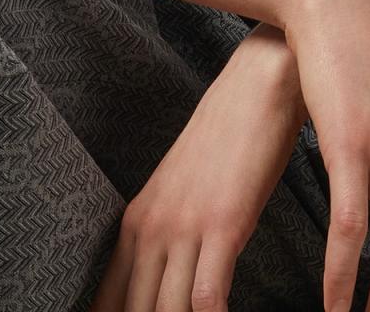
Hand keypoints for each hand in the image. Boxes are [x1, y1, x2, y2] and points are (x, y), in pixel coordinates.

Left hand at [89, 20, 308, 311]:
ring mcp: (183, 227)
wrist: (262, 80)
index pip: (107, 304)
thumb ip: (175, 239)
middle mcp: (149, 230)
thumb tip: (169, 285)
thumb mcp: (190, 192)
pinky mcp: (222, 224)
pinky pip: (206, 300)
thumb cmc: (233, 138)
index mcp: (136, 225)